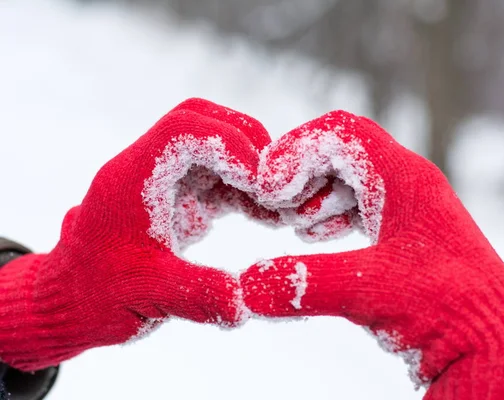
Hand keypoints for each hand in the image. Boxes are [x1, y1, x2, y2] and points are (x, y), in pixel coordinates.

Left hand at [0, 98, 271, 370]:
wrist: (74, 301)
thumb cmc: (96, 295)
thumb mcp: (146, 296)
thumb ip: (195, 295)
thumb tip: (243, 303)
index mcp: (132, 176)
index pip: (183, 130)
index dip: (230, 145)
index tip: (262, 182)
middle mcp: (149, 168)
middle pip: (201, 123)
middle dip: (246, 144)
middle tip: (277, 183)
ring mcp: (165, 181)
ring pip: (214, 147)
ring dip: (251, 169)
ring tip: (280, 206)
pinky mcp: (179, 198)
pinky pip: (218, 178)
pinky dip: (246, 191)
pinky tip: (267, 217)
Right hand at [241, 111, 503, 398]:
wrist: (495, 344)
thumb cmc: (448, 309)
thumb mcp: (370, 291)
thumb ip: (304, 284)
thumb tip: (246, 288)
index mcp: (405, 177)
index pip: (343, 131)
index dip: (298, 149)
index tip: (270, 187)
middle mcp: (409, 184)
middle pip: (342, 154)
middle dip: (303, 176)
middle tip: (276, 207)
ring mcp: (409, 208)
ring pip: (350, 182)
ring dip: (316, 197)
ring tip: (296, 226)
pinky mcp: (407, 235)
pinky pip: (360, 208)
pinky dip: (332, 216)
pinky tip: (316, 238)